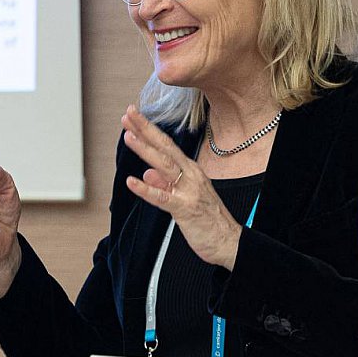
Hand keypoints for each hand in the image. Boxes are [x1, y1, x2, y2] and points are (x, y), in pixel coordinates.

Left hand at [121, 105, 243, 270]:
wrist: (228, 241)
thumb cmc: (208, 219)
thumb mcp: (185, 196)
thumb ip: (165, 184)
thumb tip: (147, 173)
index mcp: (190, 170)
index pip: (166, 145)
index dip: (149, 130)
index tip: (134, 116)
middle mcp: (191, 175)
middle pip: (165, 148)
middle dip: (145, 129)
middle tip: (129, 114)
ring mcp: (189, 191)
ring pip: (164, 166)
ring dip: (145, 150)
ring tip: (129, 137)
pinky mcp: (185, 209)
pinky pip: (162, 198)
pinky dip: (146, 189)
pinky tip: (132, 181)